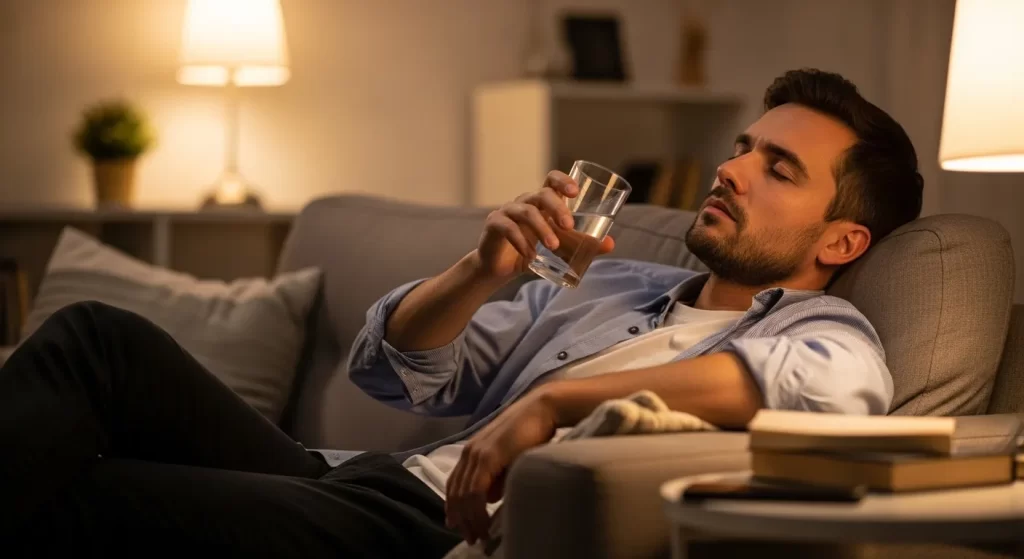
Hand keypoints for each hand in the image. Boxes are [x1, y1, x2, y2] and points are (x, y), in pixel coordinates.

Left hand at [445, 389, 558, 543]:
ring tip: (477, 536)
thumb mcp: (509, 459)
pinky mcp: (487, 457)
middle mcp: (469, 452)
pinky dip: (477, 511)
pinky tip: (484, 523)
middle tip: (469, 538)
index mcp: (472, 450)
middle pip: (455, 491)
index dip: (454, 506)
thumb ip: (497, 477)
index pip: (455, 483)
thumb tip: (490, 498)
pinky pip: (475, 491)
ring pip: (463, 495)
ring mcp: (476, 454)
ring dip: (469, 519)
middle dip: (460, 518)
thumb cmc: (531, 432)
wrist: (541, 410)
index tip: (458, 525)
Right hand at [473, 171, 615, 280]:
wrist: (500, 268)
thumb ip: (581, 244)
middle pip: (542, 194)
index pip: (552, 180)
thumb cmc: (531, 251)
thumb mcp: (560, 249)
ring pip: (527, 212)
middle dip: (557, 208)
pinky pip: (508, 228)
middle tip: (569, 226)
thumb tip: (611, 244)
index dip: (563, 180)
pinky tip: (530, 256)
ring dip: (542, 229)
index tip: (575, 191)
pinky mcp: (494, 224)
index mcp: (542, 202)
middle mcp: (525, 202)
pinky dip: (520, 242)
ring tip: (553, 246)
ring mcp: (508, 211)